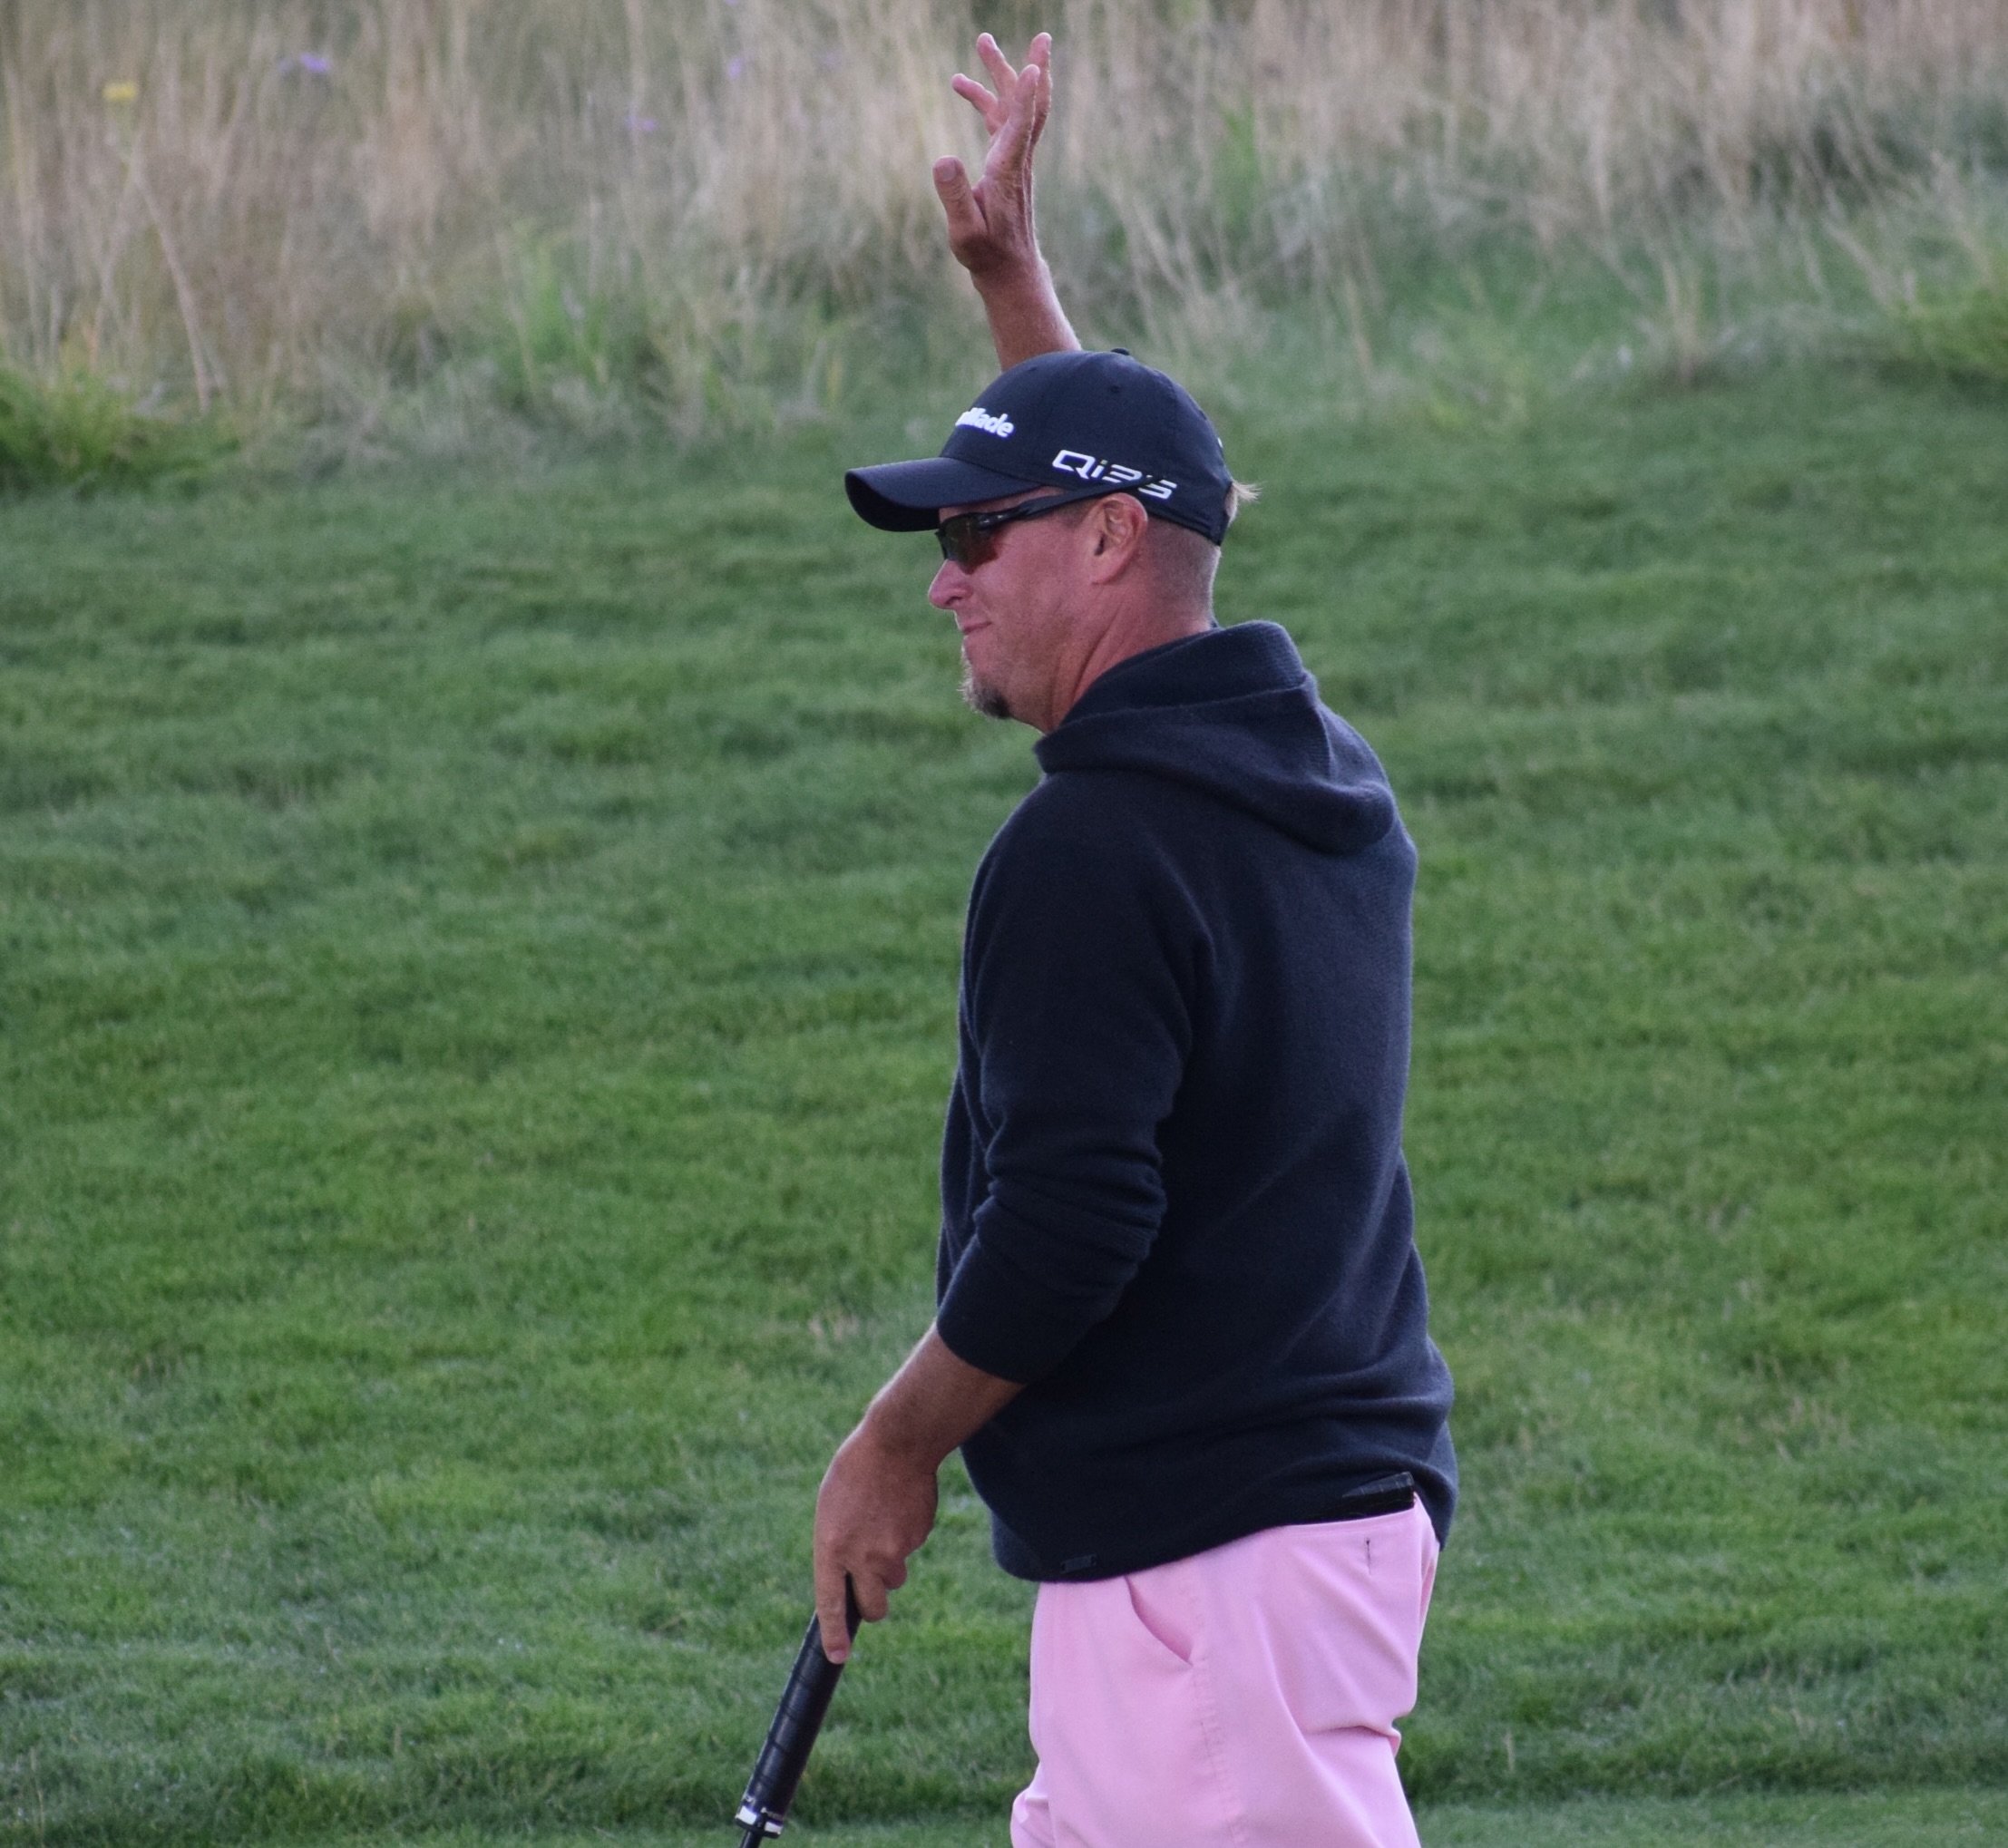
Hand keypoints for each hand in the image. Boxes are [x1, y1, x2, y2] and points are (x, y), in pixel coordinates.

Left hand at [812, 1422, 939, 1662]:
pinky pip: (910, 1549)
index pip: (831, 1603)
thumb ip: (838, 1547)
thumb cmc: (855, 1471)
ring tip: (884, 1522)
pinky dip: (905, 1535)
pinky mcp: (917, 1539)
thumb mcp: (831, 1508)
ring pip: (895, 1576)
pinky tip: (900, 1506)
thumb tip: (853, 1577)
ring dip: (891, 1562)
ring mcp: (893, 1550)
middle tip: (873, 1584)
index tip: (837, 1657)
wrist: (897, 1442)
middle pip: (875, 1606)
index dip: (834, 1634)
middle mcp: (862, 1557)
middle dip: (875, 1603)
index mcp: (831, 1547)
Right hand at [934, 31, 1052, 287]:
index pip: (1020, 129)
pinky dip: (988, 98)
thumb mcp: (964, 233)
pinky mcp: (1007, 162)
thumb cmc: (986, 254)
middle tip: (1002, 37)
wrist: (1011, 269)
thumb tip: (942, 159)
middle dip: (1023, 66)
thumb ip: (955, 197)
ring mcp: (1014, 158)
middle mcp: (1016, 159)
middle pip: (1027, 105)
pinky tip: (963, 87)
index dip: (1026, 98)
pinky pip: (1003, 120)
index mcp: (1007, 173)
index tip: (1034, 66)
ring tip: (981, 43)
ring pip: (1015, 106)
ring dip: (1001, 74)